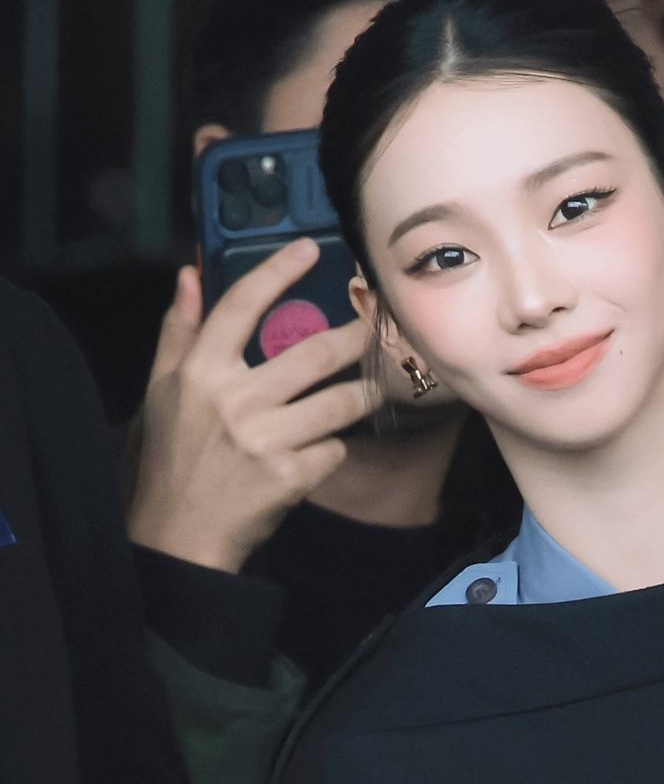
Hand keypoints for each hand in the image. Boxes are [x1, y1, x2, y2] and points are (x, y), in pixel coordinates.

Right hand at [127, 242, 381, 574]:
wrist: (180, 534)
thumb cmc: (172, 458)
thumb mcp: (162, 390)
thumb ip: (178, 331)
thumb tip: (190, 275)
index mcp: (201, 372)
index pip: (242, 306)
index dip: (278, 272)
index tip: (311, 249)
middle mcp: (235, 400)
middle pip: (313, 354)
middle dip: (356, 336)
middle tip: (380, 323)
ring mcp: (265, 439)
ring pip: (339, 404)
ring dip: (365, 393)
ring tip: (375, 386)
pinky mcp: (290, 476)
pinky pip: (334, 449)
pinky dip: (335, 447)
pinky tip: (324, 449)